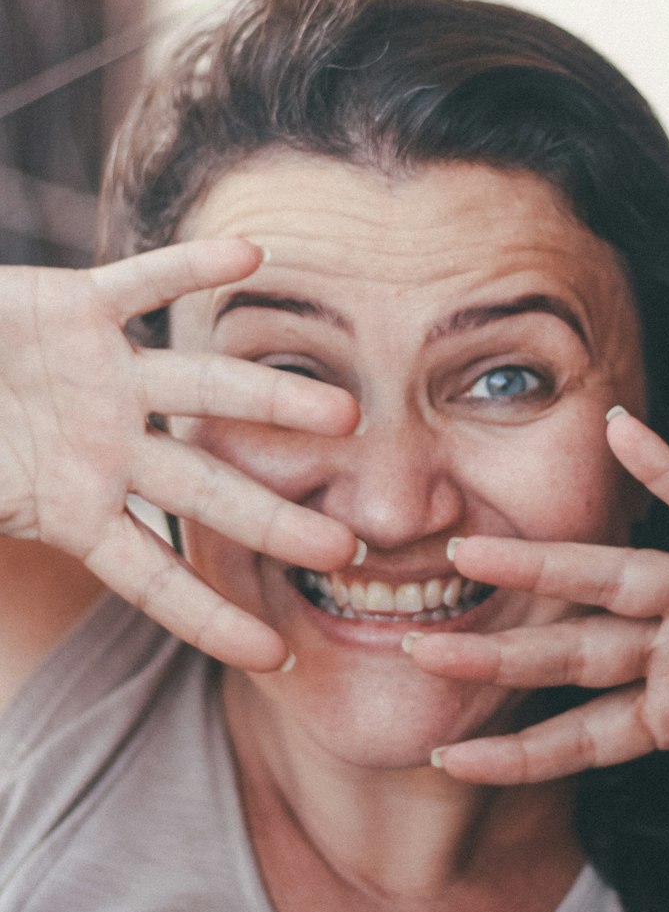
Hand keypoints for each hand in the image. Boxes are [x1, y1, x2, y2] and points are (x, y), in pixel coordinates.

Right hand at [0, 240, 359, 667]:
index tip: (277, 658)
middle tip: (347, 551)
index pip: (153, 580)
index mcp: (77, 510)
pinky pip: (142, 284)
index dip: (209, 620)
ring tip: (344, 413)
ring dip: (272, 400)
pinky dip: (190, 267)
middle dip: (273, 522)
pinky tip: (250, 254)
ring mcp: (101, 379)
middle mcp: (107, 446)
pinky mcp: (77, 309)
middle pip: (207, 491)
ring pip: (201, 389)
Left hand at [408, 409, 668, 911]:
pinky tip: (618, 429)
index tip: (443, 757)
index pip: (581, 737)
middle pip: (572, 652)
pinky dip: (667, 468)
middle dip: (499, 653)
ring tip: (471, 549)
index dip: (518, 748)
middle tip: (415, 642)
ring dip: (544, 565)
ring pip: (613, 577)